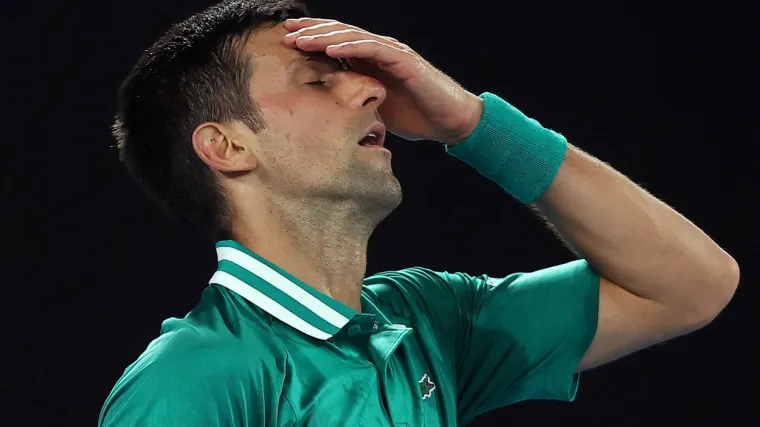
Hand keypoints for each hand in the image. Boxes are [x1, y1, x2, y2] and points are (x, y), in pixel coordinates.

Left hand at [283, 18, 482, 144]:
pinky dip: (350, 48)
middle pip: (340, 34)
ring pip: (352, 37)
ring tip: (301, 38)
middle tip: (285, 31)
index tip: (287, 40)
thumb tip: (328, 110)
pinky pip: (372, 49)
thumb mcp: (375, 108)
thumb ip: (356, 101)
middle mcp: (380, 51)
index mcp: (372, 61)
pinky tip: (330, 49)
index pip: (337, 44)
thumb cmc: (416, 116)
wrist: (450, 120)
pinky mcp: (404, 61)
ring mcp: (392, 52)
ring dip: (325, 36)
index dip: (313, 39)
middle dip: (312, 31)